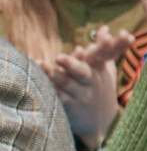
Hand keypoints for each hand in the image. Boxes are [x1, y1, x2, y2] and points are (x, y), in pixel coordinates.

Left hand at [39, 28, 132, 143]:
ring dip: (52, 74)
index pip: (103, 56)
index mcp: (99, 71)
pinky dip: (47, 88)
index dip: (104, 46)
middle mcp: (91, 83)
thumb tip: (104, 28)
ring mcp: (80, 96)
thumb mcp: (105, 69)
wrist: (101, 122)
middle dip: (72, 65)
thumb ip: (105, 48)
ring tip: (40, 63)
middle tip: (59, 57)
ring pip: (65, 84)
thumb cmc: (100, 88)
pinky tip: (37, 80)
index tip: (101, 36)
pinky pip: (56, 96)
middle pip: (82, 72)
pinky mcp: (68, 107)